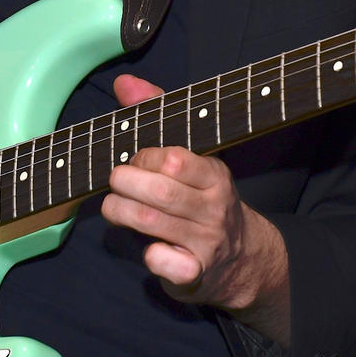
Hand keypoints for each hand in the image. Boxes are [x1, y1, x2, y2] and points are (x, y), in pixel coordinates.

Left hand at [101, 74, 290, 345]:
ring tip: (113, 207)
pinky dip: (149, 255)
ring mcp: (206, 242)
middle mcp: (213, 207)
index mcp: (215, 174)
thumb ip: (157, 116)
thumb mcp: (191, 157)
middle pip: (160, 192)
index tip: (132, 161)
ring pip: (153, 224)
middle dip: (125, 184)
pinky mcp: (195, 275)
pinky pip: (165, 264)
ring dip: (121, 212)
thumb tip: (124, 82)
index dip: (143, 158)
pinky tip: (146, 247)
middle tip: (114, 182)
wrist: (242, 259)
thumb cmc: (203, 199)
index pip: (174, 159)